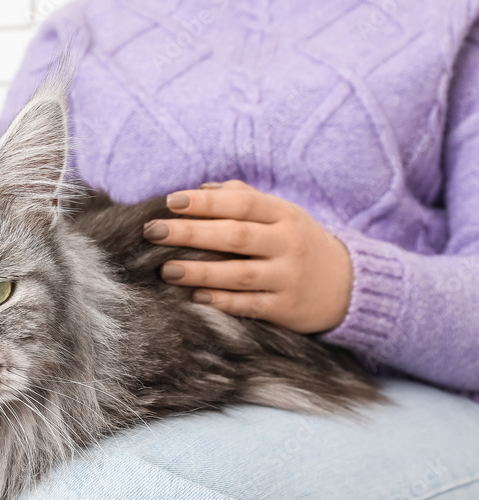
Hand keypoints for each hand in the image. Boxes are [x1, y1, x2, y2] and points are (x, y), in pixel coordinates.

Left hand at [144, 180, 353, 333]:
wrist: (347, 286)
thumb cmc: (296, 242)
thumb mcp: (281, 214)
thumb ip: (242, 198)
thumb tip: (199, 189)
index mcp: (284, 214)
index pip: (242, 203)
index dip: (205, 203)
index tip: (170, 202)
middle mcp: (288, 243)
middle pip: (235, 236)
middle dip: (190, 233)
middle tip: (153, 232)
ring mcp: (288, 277)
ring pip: (239, 273)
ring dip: (200, 272)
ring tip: (166, 269)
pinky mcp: (286, 308)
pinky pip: (249, 305)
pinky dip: (221, 301)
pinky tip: (194, 297)